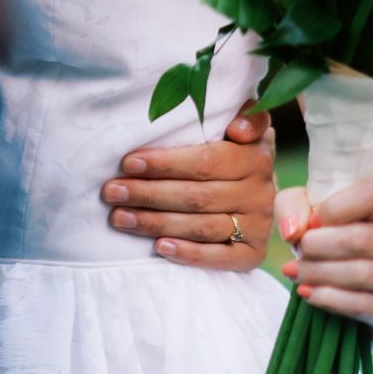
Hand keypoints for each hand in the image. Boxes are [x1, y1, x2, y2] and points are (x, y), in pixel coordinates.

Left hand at [102, 105, 275, 269]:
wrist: (259, 188)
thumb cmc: (230, 149)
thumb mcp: (237, 125)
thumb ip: (239, 115)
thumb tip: (236, 128)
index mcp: (255, 156)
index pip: (205, 162)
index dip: (165, 163)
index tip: (128, 162)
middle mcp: (261, 192)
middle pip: (197, 196)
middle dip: (148, 193)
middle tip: (111, 191)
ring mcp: (259, 225)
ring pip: (202, 226)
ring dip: (156, 223)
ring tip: (119, 217)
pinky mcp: (255, 253)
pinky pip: (222, 258)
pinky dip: (190, 254)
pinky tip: (159, 247)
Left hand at [276, 180, 372, 325]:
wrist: (365, 279)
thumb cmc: (338, 230)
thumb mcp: (315, 207)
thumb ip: (295, 205)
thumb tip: (293, 230)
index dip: (334, 208)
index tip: (312, 222)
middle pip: (363, 238)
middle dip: (318, 244)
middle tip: (299, 249)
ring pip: (363, 273)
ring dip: (319, 272)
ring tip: (294, 270)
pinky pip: (366, 304)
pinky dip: (330, 298)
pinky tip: (308, 291)